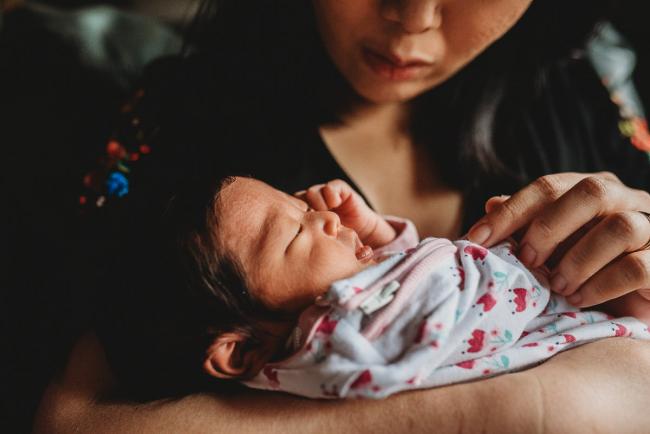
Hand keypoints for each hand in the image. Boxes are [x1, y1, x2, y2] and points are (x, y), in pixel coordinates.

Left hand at [295, 179, 394, 247]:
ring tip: (324, 210)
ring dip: (315, 199)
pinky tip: (334, 203)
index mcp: (308, 225)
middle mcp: (316, 211)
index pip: (291, 217)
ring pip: (312, 192)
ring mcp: (328, 201)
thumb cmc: (348, 251)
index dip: (292, 219)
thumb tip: (293, 266)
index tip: (299, 228)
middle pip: (298, 202)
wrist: (372, 240)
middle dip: (301, 208)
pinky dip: (330, 193)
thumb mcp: (327, 252)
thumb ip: (312, 252)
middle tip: (309, 218)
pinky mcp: (342, 193)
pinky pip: (331, 187)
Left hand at [466, 172, 649, 307]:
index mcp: (593, 192)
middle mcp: (627, 201)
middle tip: (527, 259)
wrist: (637, 304)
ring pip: (621, 227)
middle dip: (549, 227)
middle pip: (591, 192)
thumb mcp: (551, 249)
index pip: (549, 187)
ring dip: (579, 260)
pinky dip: (602, 285)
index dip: (510, 211)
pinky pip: (637, 267)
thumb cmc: (587, 271)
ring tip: (556, 286)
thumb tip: (490, 203)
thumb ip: (526, 227)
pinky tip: (580, 299)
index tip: (477, 237)